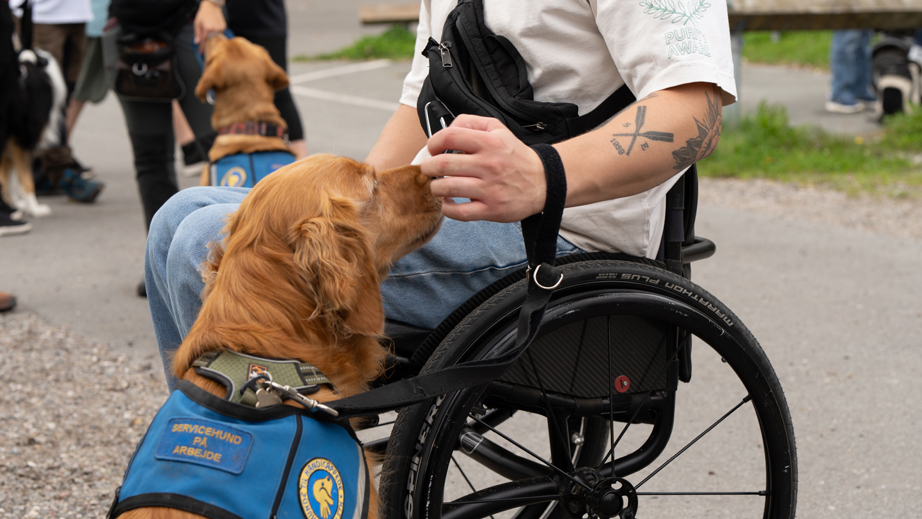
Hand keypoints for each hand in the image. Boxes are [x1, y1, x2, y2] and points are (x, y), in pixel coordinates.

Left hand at [193, 1, 226, 51]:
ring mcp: (220, 28)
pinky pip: (221, 33)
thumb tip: (196, 42)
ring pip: (216, 37)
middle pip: (211, 40)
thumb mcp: (197, 23)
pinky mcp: (224, 27)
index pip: (204, 41)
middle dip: (208, 43)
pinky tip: (215, 28)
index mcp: (207, 28)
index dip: (202, 47)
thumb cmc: (203, 14)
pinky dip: (217, 33)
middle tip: (206, 44)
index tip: (201, 53)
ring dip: (213, 37)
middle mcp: (214, 29)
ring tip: (211, 32)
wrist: (211, 6)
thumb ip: (197, 33)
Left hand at [420, 115, 546, 222]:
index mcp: (489, 143)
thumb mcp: (498, 129)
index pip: (449, 136)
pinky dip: (447, 208)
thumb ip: (470, 123)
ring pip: (447, 188)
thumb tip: (447, 130)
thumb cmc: (515, 156)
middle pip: (443, 164)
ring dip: (436, 188)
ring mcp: (490, 189)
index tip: (433, 149)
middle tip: (429, 170)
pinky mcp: (491, 210)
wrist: (543, 181)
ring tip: (439, 186)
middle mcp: (489, 165)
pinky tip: (449, 202)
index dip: (433, 142)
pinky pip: (460, 213)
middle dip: (428, 167)